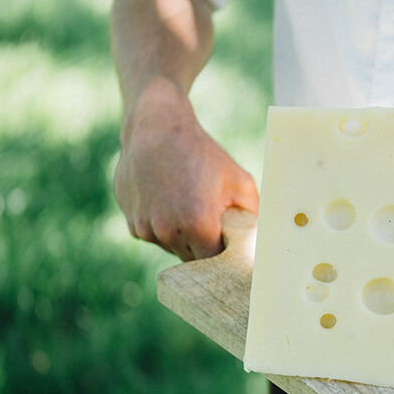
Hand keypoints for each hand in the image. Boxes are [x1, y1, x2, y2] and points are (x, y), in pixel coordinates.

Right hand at [114, 93, 259, 260]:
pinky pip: (155, 236)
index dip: (225, 259)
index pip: (216, 264)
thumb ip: (254, 216)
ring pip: (173, 248)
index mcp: (197, 224)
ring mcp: (145, 229)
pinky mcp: (131, 224)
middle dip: (206, 248)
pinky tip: (169, 201)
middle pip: (194, 260)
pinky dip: (164, 227)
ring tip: (190, 204)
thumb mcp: (240, 181)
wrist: (155, 129)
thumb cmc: (202, 154)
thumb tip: (262, 242)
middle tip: (215, 224)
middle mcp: (167, 232)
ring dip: (184, 237)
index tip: (233, 251)